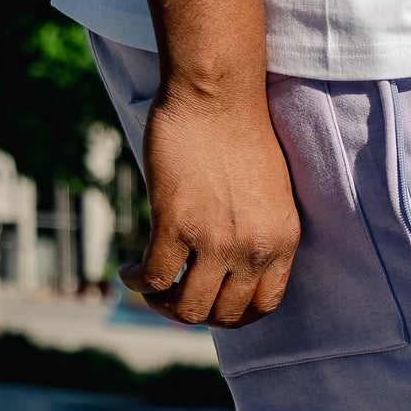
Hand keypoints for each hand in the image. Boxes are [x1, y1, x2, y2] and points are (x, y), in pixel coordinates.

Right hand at [122, 82, 300, 327]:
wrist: (218, 95)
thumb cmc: (241, 134)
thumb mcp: (270, 195)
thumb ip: (257, 233)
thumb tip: (230, 265)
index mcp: (282, 242)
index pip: (265, 306)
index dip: (235, 315)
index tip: (213, 303)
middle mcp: (253, 249)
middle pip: (225, 315)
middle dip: (197, 312)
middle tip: (174, 295)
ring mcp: (216, 241)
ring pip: (188, 307)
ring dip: (164, 306)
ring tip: (150, 287)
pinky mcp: (176, 225)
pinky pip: (154, 277)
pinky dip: (137, 283)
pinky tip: (128, 272)